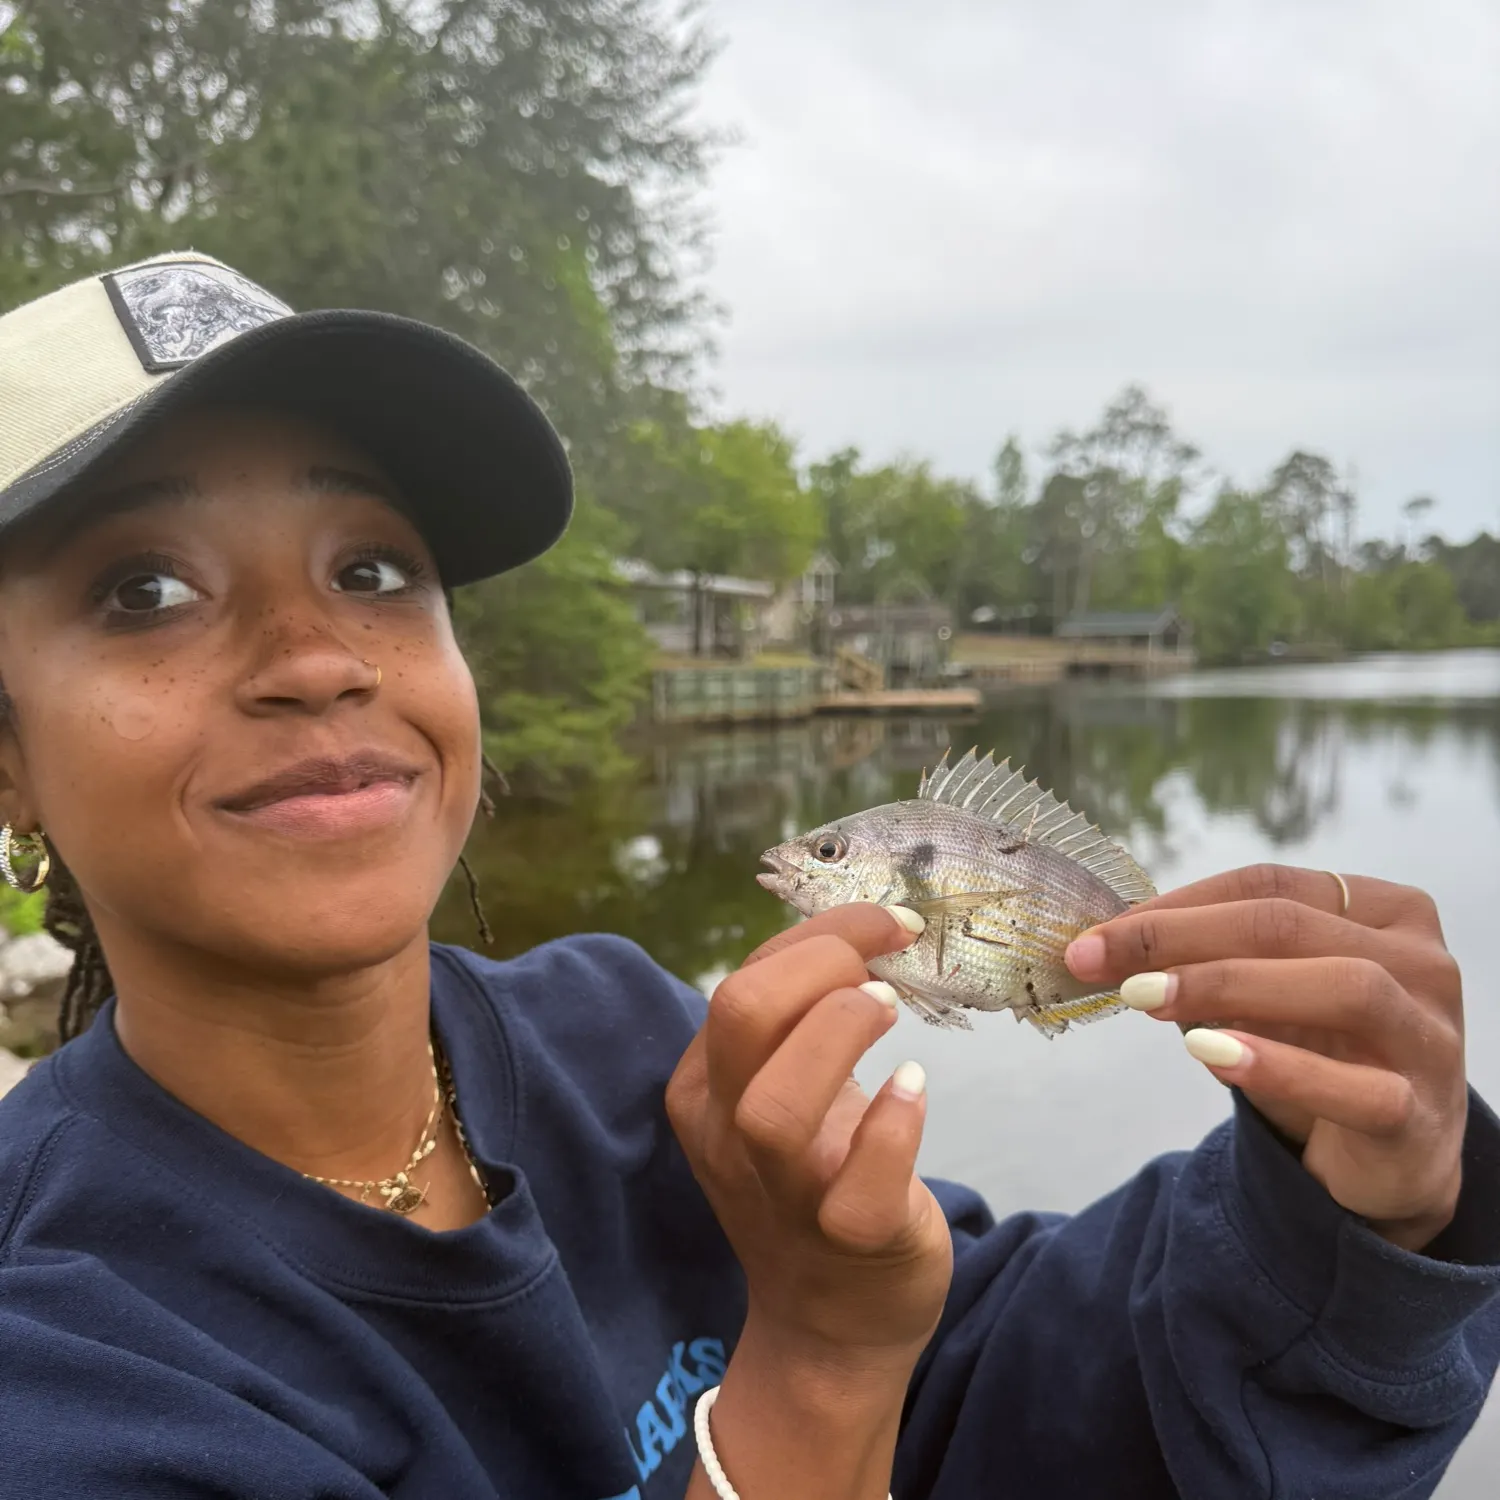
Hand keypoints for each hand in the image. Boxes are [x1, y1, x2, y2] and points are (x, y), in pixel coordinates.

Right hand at [668, 904, 952, 1363]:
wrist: (830, 1322)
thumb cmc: (815, 1178)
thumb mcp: (778, 1092)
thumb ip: (793, 1022)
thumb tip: (854, 933)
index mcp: (705, 1088)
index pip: (740, 980)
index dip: (820, 933)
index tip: (887, 923)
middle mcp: (728, 1136)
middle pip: (741, 1018)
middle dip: (822, 964)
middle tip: (882, 967)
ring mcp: (784, 1193)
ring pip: (778, 1105)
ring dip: (843, 1032)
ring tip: (889, 1013)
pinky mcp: (850, 1239)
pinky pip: (861, 1181)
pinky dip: (895, 1122)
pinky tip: (914, 1086)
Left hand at [1065, 864, 1466, 1252]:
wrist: (1393, 1160)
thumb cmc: (1323, 1053)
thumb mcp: (1266, 996)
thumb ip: (1208, 963)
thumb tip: (1108, 947)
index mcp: (1384, 913)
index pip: (1268, 886)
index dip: (1176, 905)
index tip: (1099, 935)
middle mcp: (1422, 963)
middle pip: (1291, 926)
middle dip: (1181, 938)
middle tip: (1102, 962)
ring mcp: (1429, 1038)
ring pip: (1344, 986)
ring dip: (1228, 985)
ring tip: (1146, 999)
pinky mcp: (1420, 1115)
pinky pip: (1356, 1087)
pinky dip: (1278, 1066)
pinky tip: (1208, 1053)